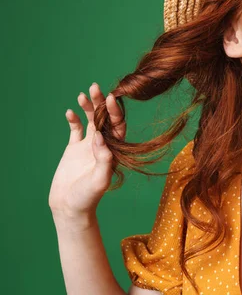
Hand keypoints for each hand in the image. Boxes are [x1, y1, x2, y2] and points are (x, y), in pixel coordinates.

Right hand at [49, 83, 125, 222]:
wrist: (70, 207)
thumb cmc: (88, 198)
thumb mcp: (99, 181)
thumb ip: (103, 160)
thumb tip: (101, 138)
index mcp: (114, 151)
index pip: (117, 127)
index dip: (115, 112)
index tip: (110, 98)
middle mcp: (103, 145)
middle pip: (105, 119)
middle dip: (101, 103)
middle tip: (95, 88)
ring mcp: (88, 146)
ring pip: (91, 121)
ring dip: (88, 107)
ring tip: (83, 95)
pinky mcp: (74, 149)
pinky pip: (75, 130)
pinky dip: (73, 120)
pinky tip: (69, 112)